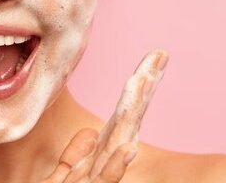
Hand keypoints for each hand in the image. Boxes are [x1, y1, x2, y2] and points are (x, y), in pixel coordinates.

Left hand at [48, 50, 168, 182]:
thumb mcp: (66, 174)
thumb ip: (77, 154)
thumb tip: (92, 133)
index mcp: (100, 155)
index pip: (123, 114)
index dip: (139, 86)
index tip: (156, 57)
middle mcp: (105, 163)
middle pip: (128, 120)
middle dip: (145, 88)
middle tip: (159, 55)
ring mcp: (99, 178)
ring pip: (120, 142)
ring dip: (133, 110)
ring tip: (144, 80)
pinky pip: (105, 180)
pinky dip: (117, 165)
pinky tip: (130, 148)